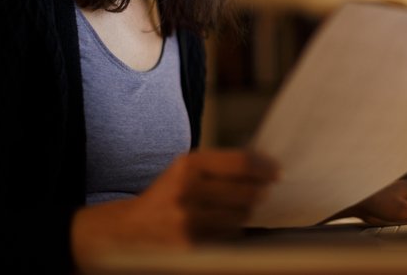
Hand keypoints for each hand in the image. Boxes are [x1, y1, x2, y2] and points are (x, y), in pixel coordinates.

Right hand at [71, 149, 277, 269]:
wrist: (130, 230)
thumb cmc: (167, 195)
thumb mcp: (187, 169)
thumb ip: (221, 165)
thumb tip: (265, 168)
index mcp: (188, 165)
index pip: (241, 163)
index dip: (265, 167)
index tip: (277, 171)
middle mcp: (187, 190)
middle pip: (246, 191)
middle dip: (261, 191)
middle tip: (266, 190)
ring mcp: (188, 219)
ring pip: (241, 215)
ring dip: (247, 211)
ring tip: (241, 207)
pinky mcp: (190, 243)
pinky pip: (228, 235)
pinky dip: (233, 228)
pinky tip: (224, 223)